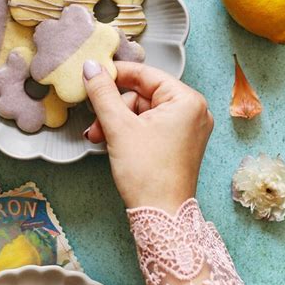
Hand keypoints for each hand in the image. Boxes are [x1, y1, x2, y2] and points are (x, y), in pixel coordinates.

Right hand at [83, 61, 213, 213]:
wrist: (161, 217)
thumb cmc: (148, 174)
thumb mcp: (119, 127)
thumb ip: (102, 93)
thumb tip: (91, 68)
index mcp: (187, 101)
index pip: (145, 74)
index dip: (116, 74)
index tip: (93, 75)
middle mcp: (193, 111)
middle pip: (142, 94)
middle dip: (114, 108)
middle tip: (96, 121)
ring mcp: (187, 129)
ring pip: (142, 111)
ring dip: (117, 122)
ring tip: (100, 136)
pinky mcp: (179, 143)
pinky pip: (149, 126)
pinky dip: (129, 131)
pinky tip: (112, 141)